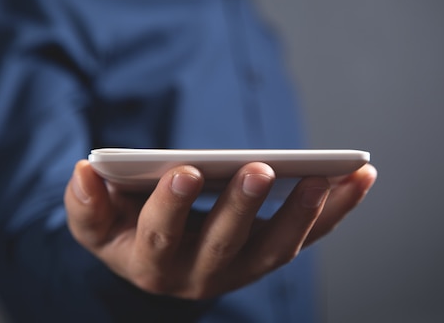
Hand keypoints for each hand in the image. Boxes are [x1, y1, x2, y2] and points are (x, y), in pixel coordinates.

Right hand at [64, 160, 376, 298]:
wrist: (162, 264)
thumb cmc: (127, 233)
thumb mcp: (97, 223)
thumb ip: (87, 204)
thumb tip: (82, 172)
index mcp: (152, 262)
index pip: (161, 237)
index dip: (170, 206)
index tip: (182, 170)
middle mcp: (201, 274)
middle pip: (226, 245)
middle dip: (242, 207)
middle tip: (260, 169)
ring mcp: (242, 266)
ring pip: (278, 248)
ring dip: (306, 212)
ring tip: (333, 173)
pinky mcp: (271, 251)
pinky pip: (309, 234)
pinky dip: (336, 208)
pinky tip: (361, 176)